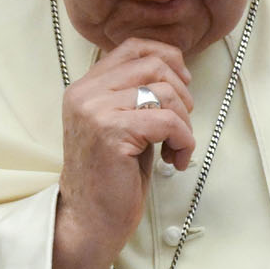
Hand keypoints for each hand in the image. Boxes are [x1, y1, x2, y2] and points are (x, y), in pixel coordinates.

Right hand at [50, 38, 193, 268]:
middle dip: (182, 94)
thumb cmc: (111, 179)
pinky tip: (176, 162)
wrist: (88, 221)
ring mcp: (95, 110)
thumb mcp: (122, 125)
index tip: (183, 84)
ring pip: (165, 93)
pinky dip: (184, 141)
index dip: (167, 57)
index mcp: (85, 87)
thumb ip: (136, 96)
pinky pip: (168, 121)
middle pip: (154, 65)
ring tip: (176, 149)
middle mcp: (85, 93)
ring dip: (184, 124)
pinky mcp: (112, 132)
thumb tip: (178, 72)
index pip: (133, 47)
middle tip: (180, 127)